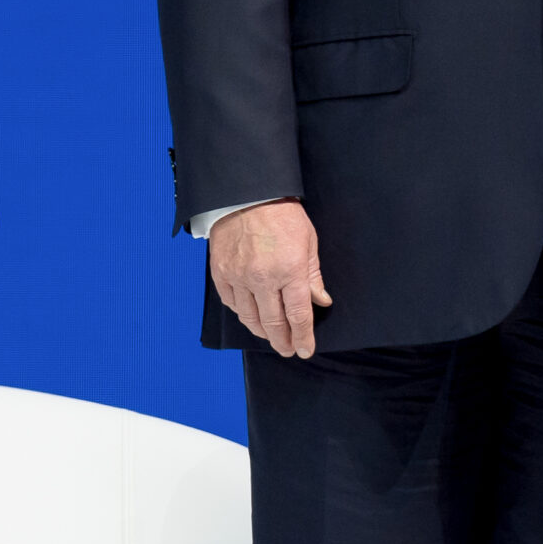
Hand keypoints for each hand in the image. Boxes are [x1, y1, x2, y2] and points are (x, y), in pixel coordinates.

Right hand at [208, 200, 331, 359]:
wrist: (247, 194)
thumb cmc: (282, 215)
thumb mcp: (308, 241)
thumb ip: (313, 276)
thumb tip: (321, 301)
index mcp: (289, 270)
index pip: (298, 315)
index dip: (303, 336)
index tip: (306, 349)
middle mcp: (262, 278)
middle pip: (273, 323)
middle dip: (283, 341)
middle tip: (289, 350)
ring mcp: (238, 277)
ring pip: (250, 318)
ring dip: (263, 333)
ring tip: (272, 338)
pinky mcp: (221, 273)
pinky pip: (232, 304)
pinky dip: (243, 315)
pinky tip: (252, 318)